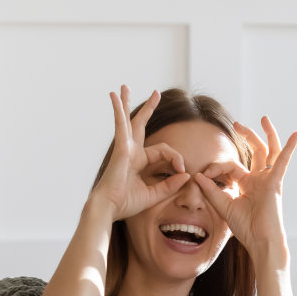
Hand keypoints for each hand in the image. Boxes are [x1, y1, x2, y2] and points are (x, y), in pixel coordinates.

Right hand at [90, 86, 191, 221]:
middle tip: (157, 93)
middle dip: (149, 109)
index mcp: (138, 161)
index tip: (183, 171)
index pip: (163, 151)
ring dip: (126, 103)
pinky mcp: (120, 147)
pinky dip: (118, 110)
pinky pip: (120, 124)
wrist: (110, 208)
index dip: (176, 158)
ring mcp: (124, 147)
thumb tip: (186, 175)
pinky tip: (114, 96)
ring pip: (128, 120)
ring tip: (123, 87)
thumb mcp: (154, 194)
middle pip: (140, 125)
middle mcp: (131, 151)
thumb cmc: (126, 204)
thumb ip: (169, 185)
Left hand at [193, 115, 296, 262]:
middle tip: (236, 125)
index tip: (203, 175)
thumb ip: (211, 191)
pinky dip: (290, 147)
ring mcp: (268, 180)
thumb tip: (197, 175)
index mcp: (247, 185)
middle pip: (255, 151)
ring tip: (263, 118)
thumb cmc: (246, 229)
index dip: (215, 167)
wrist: (261, 242)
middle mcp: (259, 180)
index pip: (231, 166)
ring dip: (265, 134)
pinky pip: (282, 161)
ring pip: (269, 151)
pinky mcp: (275, 182)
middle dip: (247, 136)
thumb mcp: (223, 207)